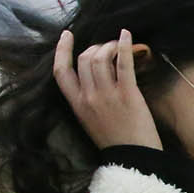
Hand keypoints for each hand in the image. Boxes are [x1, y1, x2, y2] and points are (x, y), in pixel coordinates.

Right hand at [54, 29, 160, 149]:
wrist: (133, 157)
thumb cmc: (115, 139)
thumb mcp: (89, 119)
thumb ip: (86, 98)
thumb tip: (93, 75)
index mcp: (76, 103)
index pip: (60, 72)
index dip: (61, 50)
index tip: (67, 35)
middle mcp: (88, 97)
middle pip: (84, 59)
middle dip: (95, 47)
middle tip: (107, 48)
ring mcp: (107, 95)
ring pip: (101, 58)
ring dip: (110, 46)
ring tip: (119, 45)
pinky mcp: (128, 94)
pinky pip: (123, 63)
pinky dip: (125, 46)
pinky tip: (127, 35)